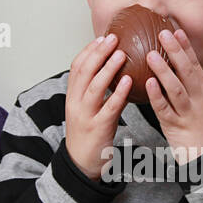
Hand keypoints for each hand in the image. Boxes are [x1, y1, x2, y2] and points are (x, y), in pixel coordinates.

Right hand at [64, 33, 128, 179]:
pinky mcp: (98, 128)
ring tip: (121, 53)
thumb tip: (111, 70)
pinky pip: (109, 107)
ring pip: (94, 87)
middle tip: (113, 38)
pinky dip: (118, 92)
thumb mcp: (87, 109)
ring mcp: (86, 115)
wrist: (81, 164)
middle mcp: (76, 103)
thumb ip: (95, 91)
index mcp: (72, 97)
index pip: (76, 67)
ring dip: (108, 68)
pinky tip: (129, 81)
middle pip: (84, 72)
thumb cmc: (88, 134)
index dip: (88, 51)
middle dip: (98, 53)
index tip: (101, 37)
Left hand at [144, 28, 202, 154]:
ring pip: (176, 88)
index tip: (175, 29)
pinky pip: (166, 109)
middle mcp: (197, 98)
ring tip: (151, 55)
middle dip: (175, 51)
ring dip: (164, 70)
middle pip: (187, 71)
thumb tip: (169, 68)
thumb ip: (186, 86)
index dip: (185, 46)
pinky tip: (148, 84)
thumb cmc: (198, 127)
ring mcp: (187, 112)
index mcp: (202, 91)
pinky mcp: (176, 126)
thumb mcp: (197, 103)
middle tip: (163, 33)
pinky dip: (157, 96)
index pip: (194, 64)